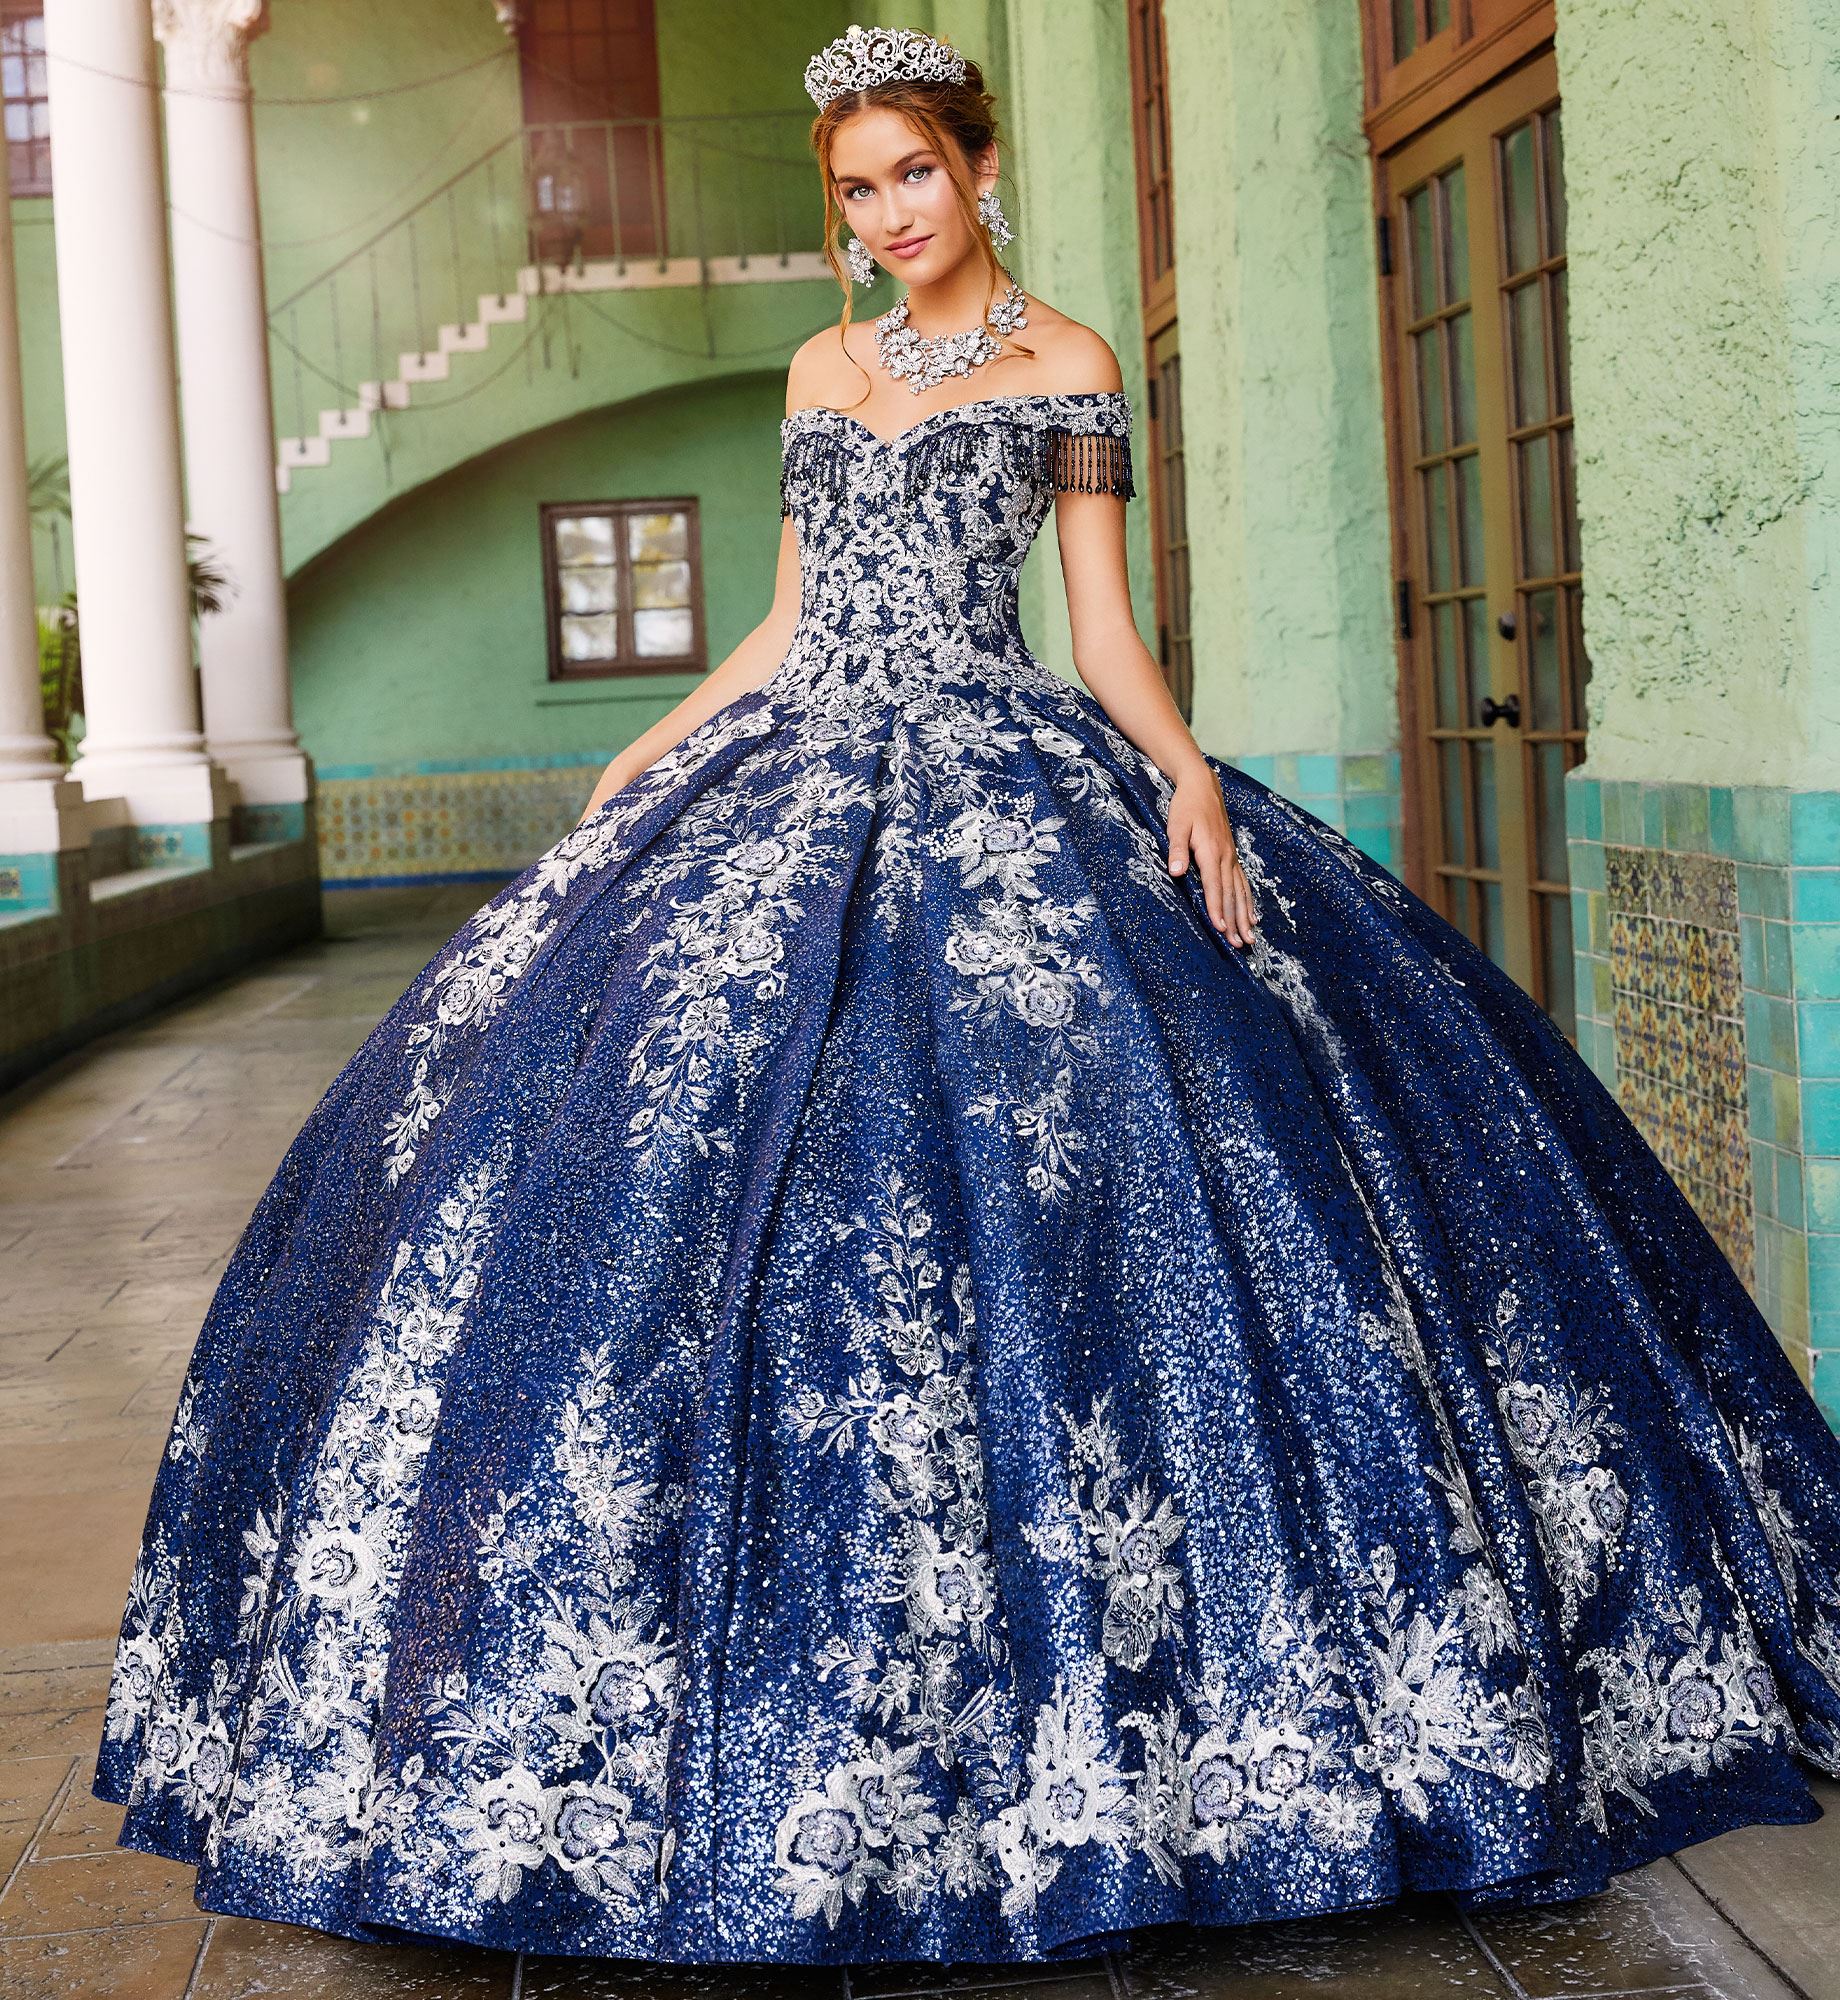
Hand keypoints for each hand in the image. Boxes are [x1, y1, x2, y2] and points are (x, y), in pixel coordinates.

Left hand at [1166, 763, 1257, 946]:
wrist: (1203, 786)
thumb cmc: (1186, 807)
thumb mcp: (1176, 824)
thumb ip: (1177, 849)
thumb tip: (1176, 871)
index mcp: (1210, 852)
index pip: (1213, 886)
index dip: (1216, 908)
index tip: (1220, 928)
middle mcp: (1225, 857)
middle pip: (1230, 894)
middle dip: (1234, 921)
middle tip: (1239, 944)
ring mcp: (1231, 857)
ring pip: (1240, 891)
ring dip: (1244, 916)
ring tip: (1250, 937)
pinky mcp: (1232, 855)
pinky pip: (1243, 882)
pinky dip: (1248, 901)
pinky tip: (1252, 916)